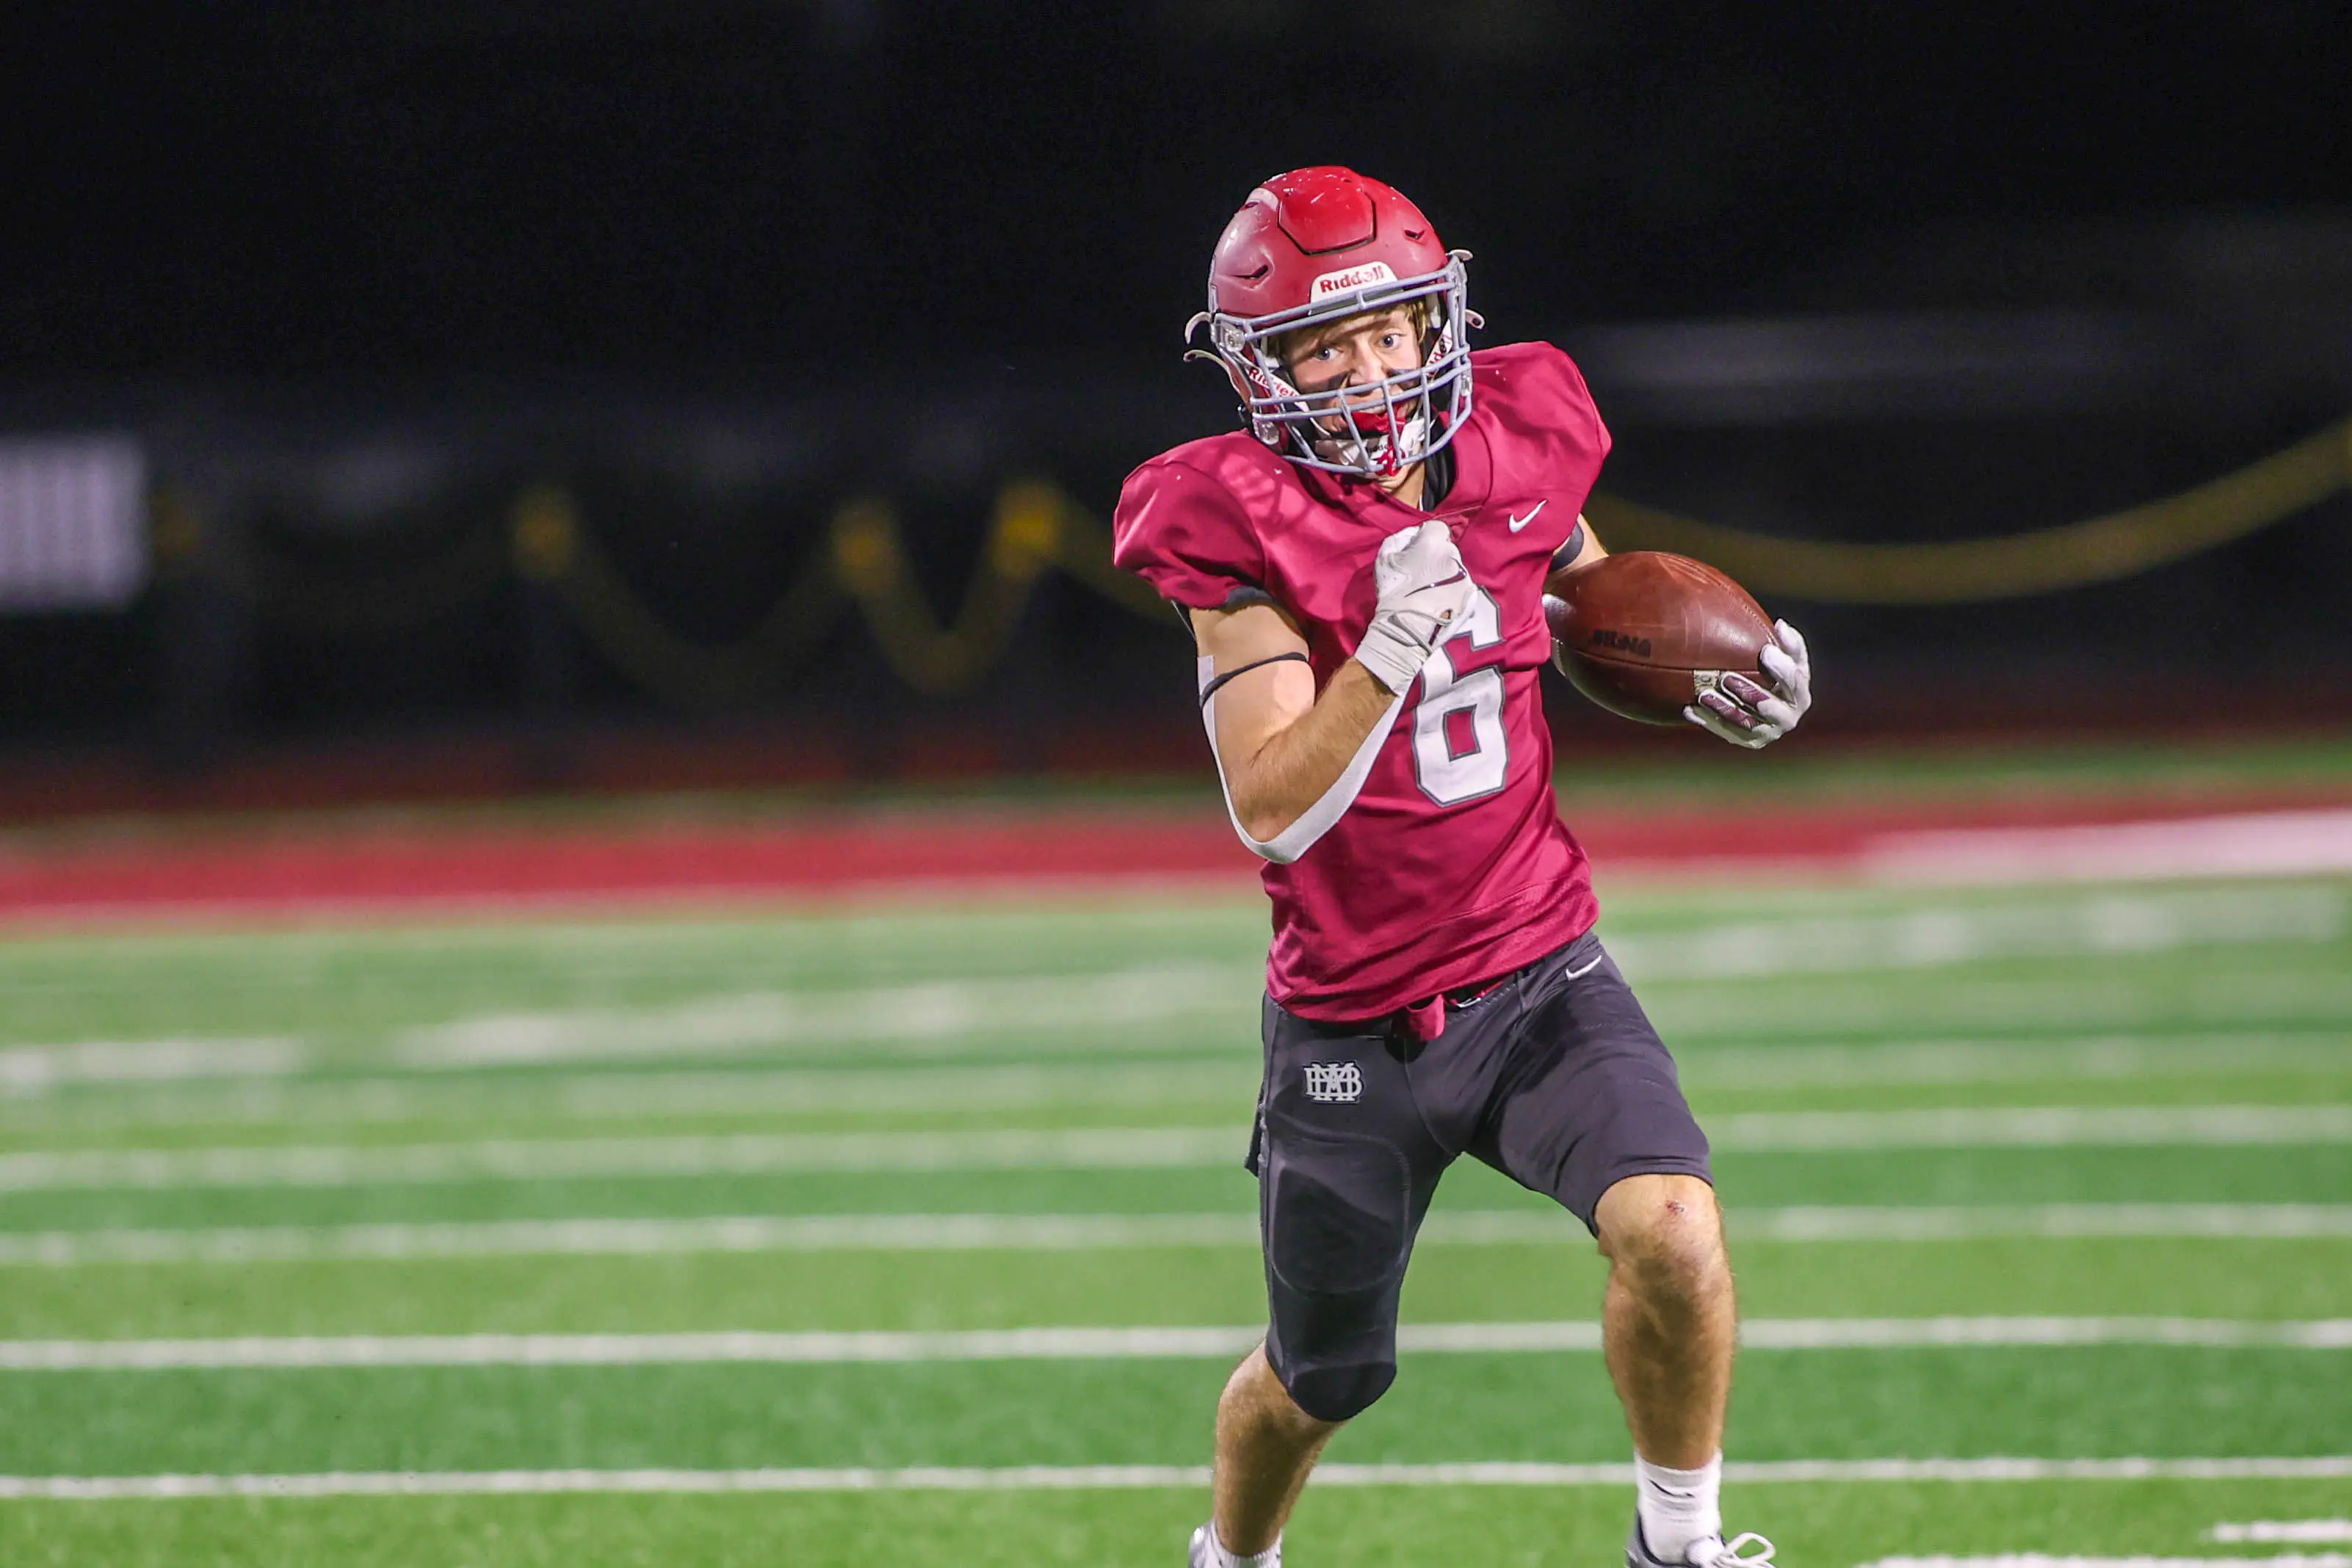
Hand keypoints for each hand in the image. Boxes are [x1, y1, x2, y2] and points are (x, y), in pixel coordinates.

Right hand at [1353, 520, 1474, 695]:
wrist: (1406, 629)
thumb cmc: (1393, 592)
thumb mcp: (1384, 557)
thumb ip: (1401, 538)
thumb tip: (1413, 534)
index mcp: (1434, 544)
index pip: (1436, 527)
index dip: (1426, 537)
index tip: (1417, 550)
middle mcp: (1454, 557)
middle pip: (1447, 549)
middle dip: (1436, 557)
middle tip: (1420, 574)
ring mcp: (1466, 578)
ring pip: (1456, 569)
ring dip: (1445, 575)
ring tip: (1429, 593)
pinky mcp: (1471, 598)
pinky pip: (1462, 588)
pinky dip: (1452, 592)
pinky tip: (1438, 603)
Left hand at [1685, 619, 1810, 748]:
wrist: (1760, 701)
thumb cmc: (1774, 673)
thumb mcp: (1785, 656)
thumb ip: (1788, 643)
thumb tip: (1780, 626)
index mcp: (1799, 694)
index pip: (1795, 682)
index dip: (1782, 668)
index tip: (1765, 651)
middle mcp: (1788, 717)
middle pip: (1769, 707)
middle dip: (1749, 692)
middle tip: (1726, 677)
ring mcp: (1767, 732)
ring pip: (1745, 724)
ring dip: (1724, 709)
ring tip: (1704, 694)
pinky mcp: (1747, 740)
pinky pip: (1726, 733)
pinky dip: (1708, 721)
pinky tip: (1691, 709)